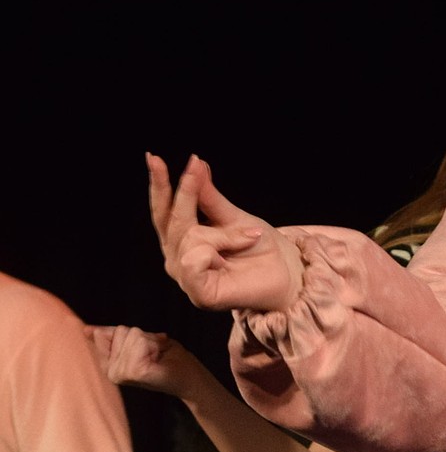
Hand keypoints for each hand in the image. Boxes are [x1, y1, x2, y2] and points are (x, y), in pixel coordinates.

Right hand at [88, 325, 202, 399]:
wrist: (189, 377)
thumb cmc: (167, 358)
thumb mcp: (139, 342)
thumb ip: (114, 336)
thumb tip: (86, 329)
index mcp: (108, 364)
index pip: (105, 333)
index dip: (131, 334)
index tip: (144, 347)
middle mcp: (111, 371)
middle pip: (122, 331)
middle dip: (143, 337)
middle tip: (154, 353)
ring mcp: (121, 374)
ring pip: (133, 335)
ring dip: (152, 341)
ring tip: (158, 356)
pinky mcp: (135, 372)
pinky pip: (141, 341)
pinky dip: (156, 344)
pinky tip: (159, 358)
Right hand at [146, 152, 302, 311]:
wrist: (286, 272)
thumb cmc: (259, 245)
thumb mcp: (233, 215)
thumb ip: (209, 197)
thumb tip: (196, 164)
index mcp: (181, 239)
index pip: (164, 210)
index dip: (158, 184)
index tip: (152, 157)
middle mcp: (177, 257)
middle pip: (174, 219)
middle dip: (187, 192)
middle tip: (194, 166)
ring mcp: (186, 277)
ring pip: (191, 237)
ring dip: (223, 234)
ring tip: (247, 238)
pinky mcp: (199, 294)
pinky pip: (194, 260)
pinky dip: (217, 250)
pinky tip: (228, 258)